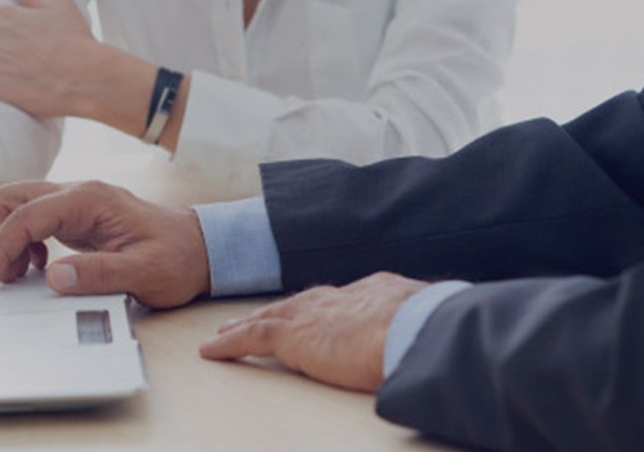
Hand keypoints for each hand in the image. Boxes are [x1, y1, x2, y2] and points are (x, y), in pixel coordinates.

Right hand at [0, 180, 210, 308]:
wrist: (201, 250)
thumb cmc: (179, 259)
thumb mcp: (145, 273)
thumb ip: (100, 273)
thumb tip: (54, 276)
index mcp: (91, 200)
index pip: (27, 216)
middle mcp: (80, 194)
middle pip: (14, 198)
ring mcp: (78, 203)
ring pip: (21, 206)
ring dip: (7, 238)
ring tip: (15, 277)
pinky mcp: (79, 217)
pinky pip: (36, 220)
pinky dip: (24, 242)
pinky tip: (37, 268)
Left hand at [200, 272, 428, 392]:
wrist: (415, 329)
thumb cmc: (432, 335)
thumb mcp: (430, 327)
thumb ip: (420, 334)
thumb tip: (430, 347)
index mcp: (375, 294)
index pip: (341, 301)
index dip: (324, 309)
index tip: (317, 314)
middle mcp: (341, 297)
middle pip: (300, 303)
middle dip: (279, 311)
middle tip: (259, 317)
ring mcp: (315, 314)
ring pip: (269, 317)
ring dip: (245, 326)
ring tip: (224, 333)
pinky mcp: (293, 335)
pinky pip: (251, 337)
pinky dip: (230, 343)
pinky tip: (211, 350)